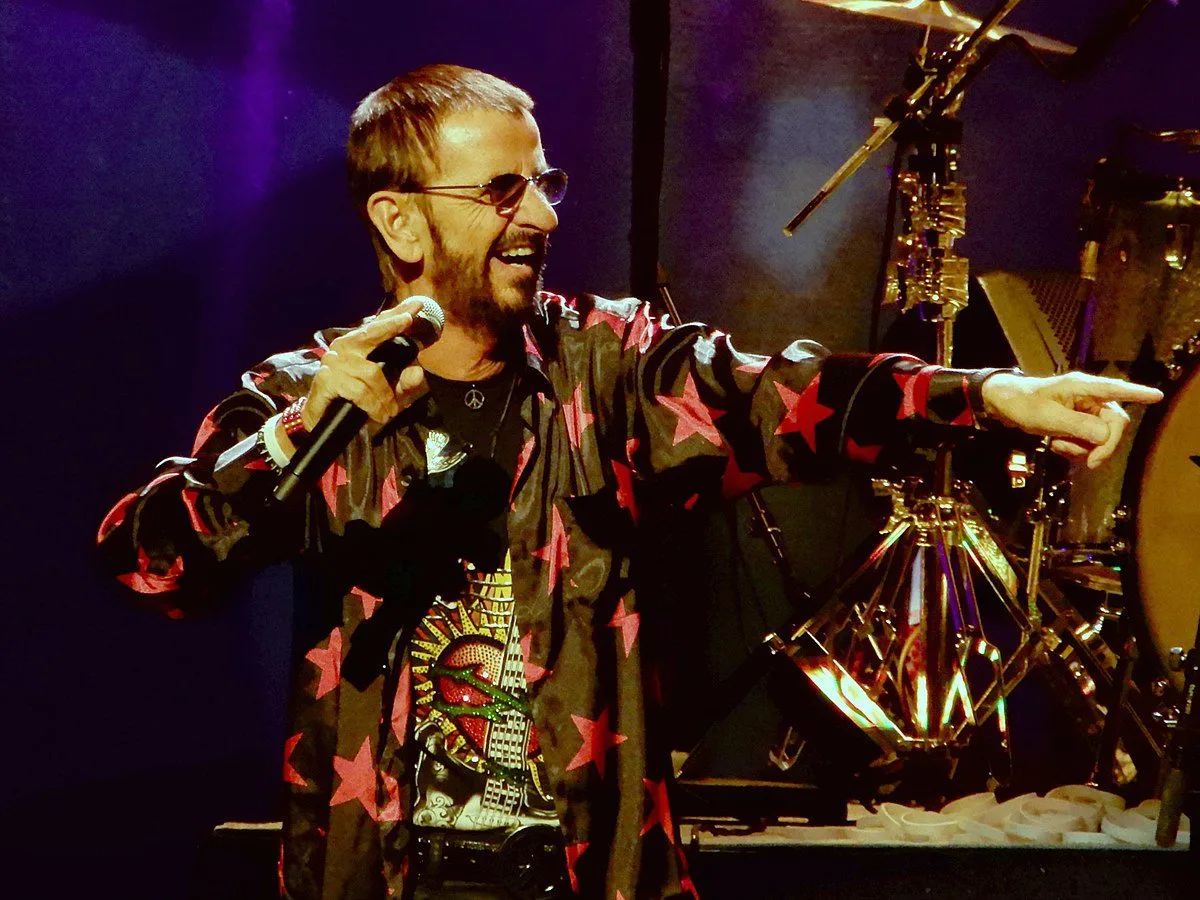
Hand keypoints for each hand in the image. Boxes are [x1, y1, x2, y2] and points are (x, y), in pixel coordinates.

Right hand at [288, 298, 427, 447]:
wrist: (321, 422)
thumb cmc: (355, 403)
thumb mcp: (385, 395)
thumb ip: (402, 384)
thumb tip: (418, 371)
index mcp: (357, 346)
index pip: (377, 326)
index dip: (395, 314)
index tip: (416, 304)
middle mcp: (344, 348)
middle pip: (371, 333)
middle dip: (391, 326)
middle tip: (408, 319)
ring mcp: (333, 362)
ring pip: (372, 374)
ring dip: (385, 397)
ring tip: (389, 412)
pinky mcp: (326, 379)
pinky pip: (360, 392)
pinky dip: (373, 405)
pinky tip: (378, 415)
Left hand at [981, 372, 1162, 468]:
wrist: (1003, 406)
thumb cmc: (1022, 404)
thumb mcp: (1047, 417)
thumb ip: (1078, 426)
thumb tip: (1106, 435)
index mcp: (1083, 388)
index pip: (1116, 389)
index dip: (1139, 394)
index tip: (1158, 396)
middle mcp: (1089, 398)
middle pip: (1114, 424)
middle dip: (1104, 445)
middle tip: (1090, 462)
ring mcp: (1084, 412)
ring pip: (1101, 436)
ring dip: (1084, 448)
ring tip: (1059, 446)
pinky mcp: (1077, 424)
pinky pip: (1088, 441)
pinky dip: (1075, 449)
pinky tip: (1057, 446)